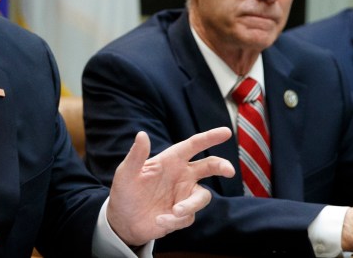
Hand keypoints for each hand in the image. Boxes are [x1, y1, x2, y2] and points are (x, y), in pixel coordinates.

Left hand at [106, 127, 234, 245]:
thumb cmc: (125, 192)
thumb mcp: (126, 173)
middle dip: (221, 166)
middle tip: (229, 171)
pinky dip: (174, 219)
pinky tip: (159, 220)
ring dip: (191, 204)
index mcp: (170, 160)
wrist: (123, 221)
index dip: (209, 138)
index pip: (192, 145)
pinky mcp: (183, 214)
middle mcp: (181, 176)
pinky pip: (188, 216)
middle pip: (209, 167)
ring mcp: (184, 195)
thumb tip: (142, 134)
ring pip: (202, 196)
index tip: (226, 132)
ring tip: (175, 211)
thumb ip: (136, 155)